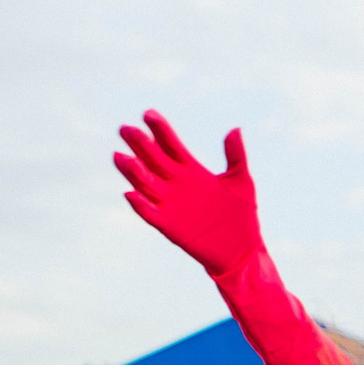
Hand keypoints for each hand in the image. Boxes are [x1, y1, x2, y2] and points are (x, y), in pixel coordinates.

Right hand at [114, 109, 264, 276]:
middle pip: (152, 159)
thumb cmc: (242, 216)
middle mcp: (175, 184)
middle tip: (126, 129)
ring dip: (132, 172)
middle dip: (139, 145)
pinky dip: (140, 205)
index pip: (170, 145)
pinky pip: (150, 214)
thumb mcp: (242, 182)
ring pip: (145, 184)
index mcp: (190, 170)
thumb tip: (235, 129)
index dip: (159, 130)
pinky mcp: (170, 226)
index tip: (148, 114)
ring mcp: (170, 204)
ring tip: (120, 156)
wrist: (243, 251)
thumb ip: (236, 156)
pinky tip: (130, 194)